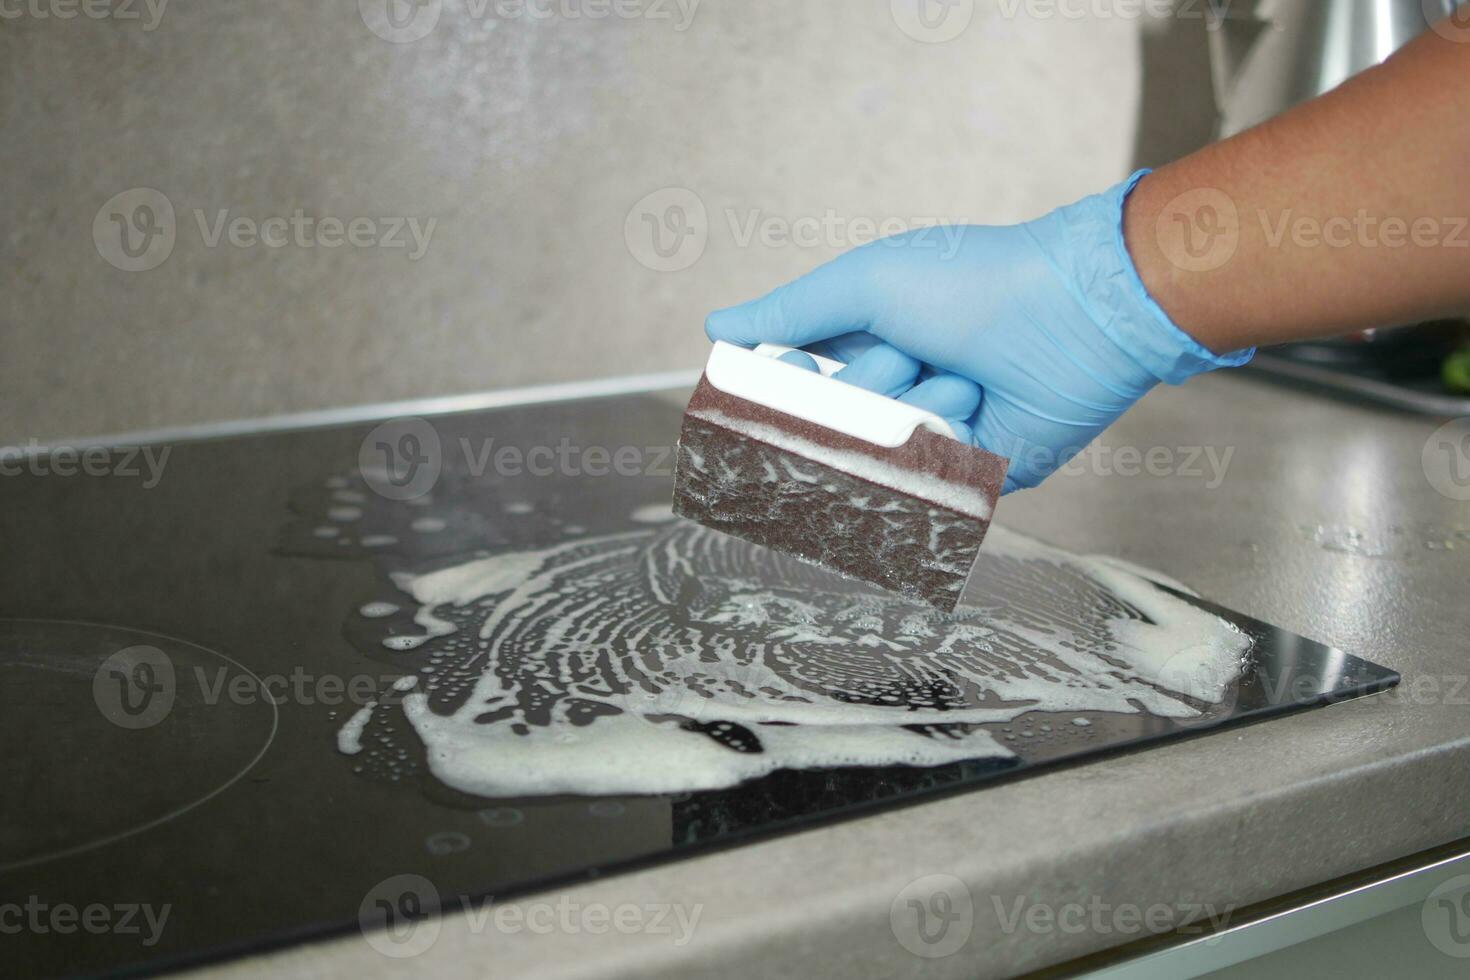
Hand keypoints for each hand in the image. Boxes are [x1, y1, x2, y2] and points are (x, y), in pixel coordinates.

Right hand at [706, 172, 1250, 492]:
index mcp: (863, 345)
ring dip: (915, 406)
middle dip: (866, 388)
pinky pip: (922, 482)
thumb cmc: (971, 281)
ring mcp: (929, 437)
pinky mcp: (970, 476)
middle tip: (912, 352)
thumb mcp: (866, 284)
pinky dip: (944, 439)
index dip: (782, 390)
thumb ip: (789, 313)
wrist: (1070, 314)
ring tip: (966, 374)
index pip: (790, 390)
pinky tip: (981, 404)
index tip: (790, 370)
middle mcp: (891, 393)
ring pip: (875, 457)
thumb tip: (715, 327)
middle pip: (828, 429)